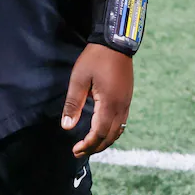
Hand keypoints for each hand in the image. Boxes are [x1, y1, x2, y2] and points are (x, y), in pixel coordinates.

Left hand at [61, 44, 132, 158]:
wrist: (116, 42)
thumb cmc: (95, 58)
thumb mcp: (79, 79)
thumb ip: (73, 104)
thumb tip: (67, 126)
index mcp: (109, 103)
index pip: (99, 133)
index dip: (87, 145)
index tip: (75, 150)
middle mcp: (121, 106)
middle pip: (110, 136)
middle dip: (95, 147)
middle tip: (80, 152)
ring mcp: (127, 102)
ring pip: (118, 131)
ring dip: (104, 141)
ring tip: (90, 145)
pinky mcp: (127, 98)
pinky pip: (122, 122)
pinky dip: (112, 132)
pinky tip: (102, 130)